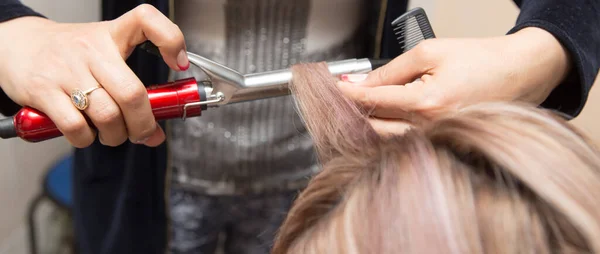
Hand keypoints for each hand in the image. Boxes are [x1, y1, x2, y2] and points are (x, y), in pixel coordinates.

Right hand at [0, 4, 187, 147]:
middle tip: (142, 133)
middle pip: (132, 94)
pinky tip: (86, 133)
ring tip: (112, 134)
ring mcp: (66, 69)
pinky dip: (87, 139)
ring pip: (107, 116)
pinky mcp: (43, 90)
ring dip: (116, 136)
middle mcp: (91, 49)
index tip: (178, 64)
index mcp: (112, 34)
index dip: (171, 40)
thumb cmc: (70, 53)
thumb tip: (155, 135)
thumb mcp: (105, 53)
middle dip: (143, 125)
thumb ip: (133, 89)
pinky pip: (76, 127)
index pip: (146, 19)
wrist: (17, 45)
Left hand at [338, 27, 570, 133]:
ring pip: (386, 138)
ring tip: (355, 107)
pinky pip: (403, 142)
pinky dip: (386, 132)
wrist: (522, 72)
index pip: (372, 101)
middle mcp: (431, 128)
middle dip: (352, 111)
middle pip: (373, 126)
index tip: (331, 88)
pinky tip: (378, 120)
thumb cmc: (482, 59)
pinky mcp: (442, 143)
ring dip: (366, 124)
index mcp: (427, 102)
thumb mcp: (430, 52)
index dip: (347, 94)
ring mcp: (437, 140)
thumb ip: (391, 70)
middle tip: (338, 98)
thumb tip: (361, 83)